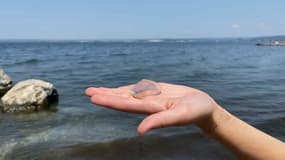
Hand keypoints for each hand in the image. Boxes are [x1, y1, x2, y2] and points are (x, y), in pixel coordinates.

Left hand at [85, 81, 217, 134]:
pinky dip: (126, 88)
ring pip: (128, 93)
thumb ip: (160, 121)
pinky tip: (118, 88)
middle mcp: (148, 104)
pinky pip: (139, 88)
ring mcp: (152, 97)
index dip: (110, 100)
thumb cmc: (195, 112)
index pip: (126, 104)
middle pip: (122, 98)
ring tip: (97, 90)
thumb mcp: (179, 116)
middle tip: (88, 91)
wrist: (204, 106)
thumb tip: (140, 131)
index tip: (94, 97)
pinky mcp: (158, 90)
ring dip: (112, 91)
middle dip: (105, 95)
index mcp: (151, 109)